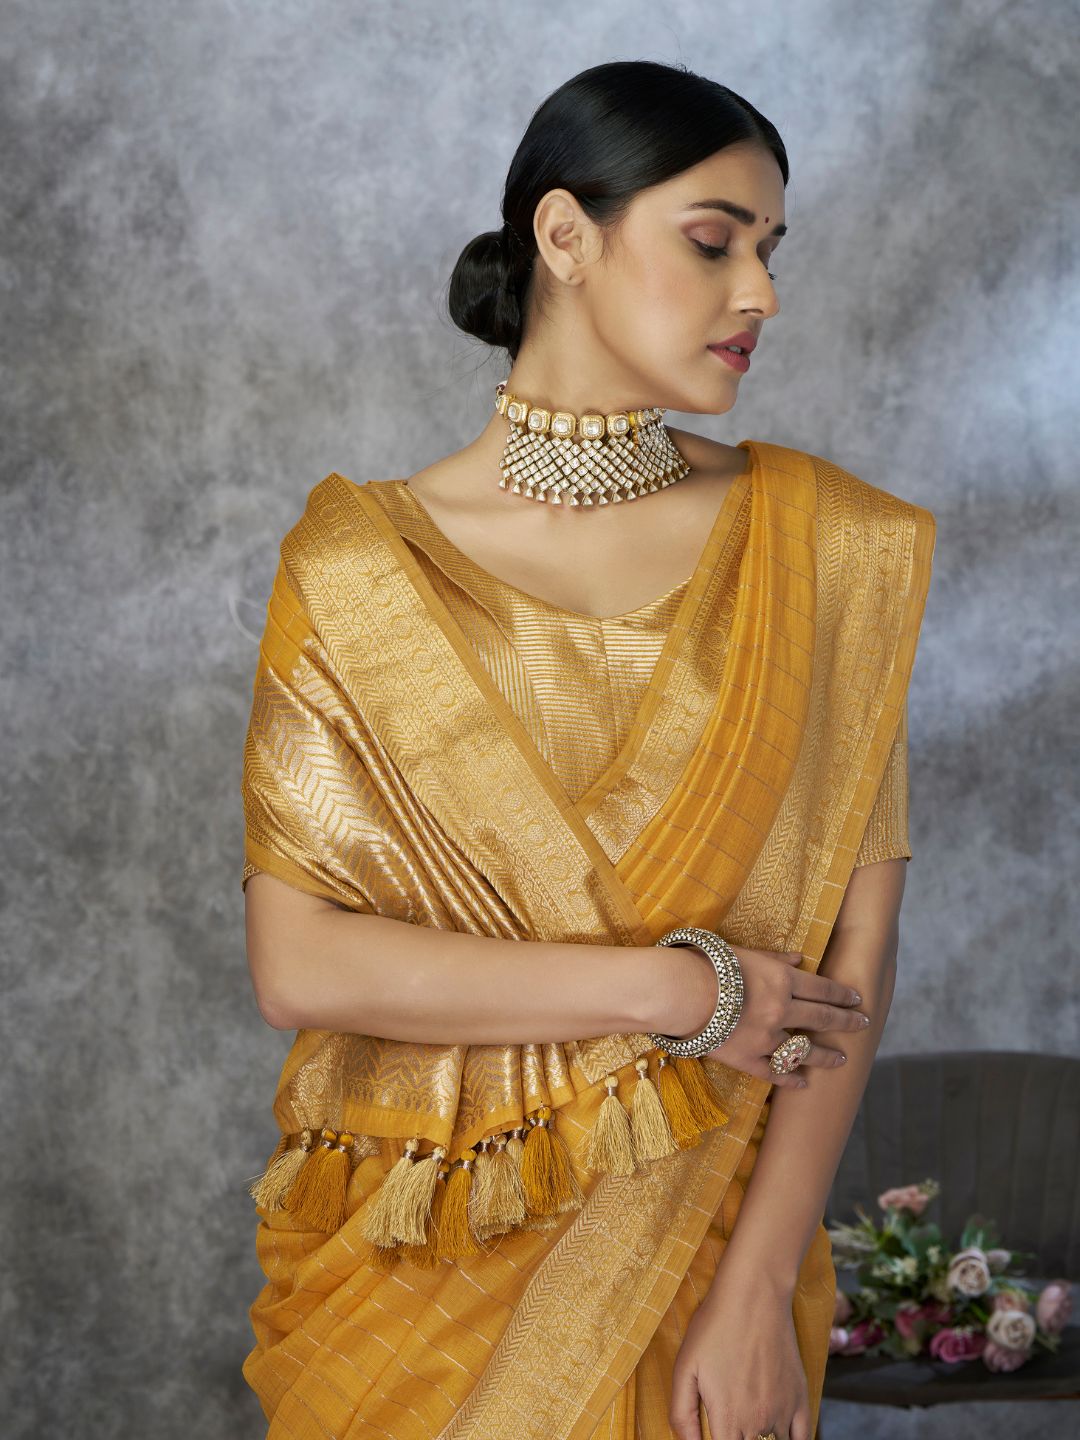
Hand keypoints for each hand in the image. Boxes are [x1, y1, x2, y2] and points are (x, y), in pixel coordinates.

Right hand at [653, 942, 869, 1089]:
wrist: (680, 993)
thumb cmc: (708, 965)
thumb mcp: (744, 954)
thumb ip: (774, 959)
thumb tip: (798, 958)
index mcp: (782, 981)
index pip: (822, 989)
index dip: (842, 994)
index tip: (856, 999)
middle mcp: (781, 1010)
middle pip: (822, 1017)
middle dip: (846, 1021)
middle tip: (863, 1024)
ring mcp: (767, 1038)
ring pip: (805, 1051)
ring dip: (826, 1056)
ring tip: (841, 1059)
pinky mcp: (749, 1059)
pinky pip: (775, 1073)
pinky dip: (791, 1079)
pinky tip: (803, 1083)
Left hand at [669, 1272, 810, 1439]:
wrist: (755, 1295)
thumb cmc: (715, 1327)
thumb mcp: (684, 1367)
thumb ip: (682, 1414)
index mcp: (728, 1420)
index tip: (715, 1434)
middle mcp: (758, 1423)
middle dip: (736, 1439)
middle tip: (728, 1422)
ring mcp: (783, 1412)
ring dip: (759, 1439)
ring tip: (745, 1423)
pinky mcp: (800, 1398)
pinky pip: (802, 1439)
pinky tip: (778, 1436)